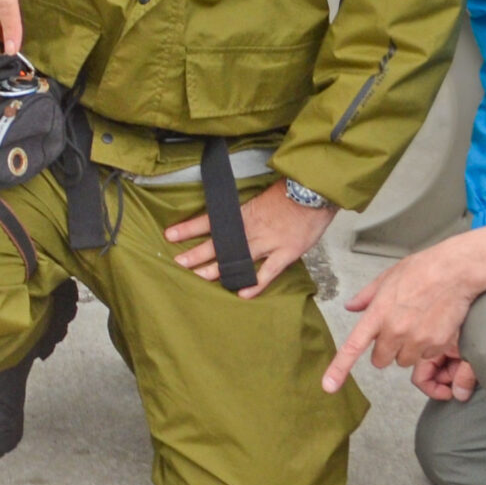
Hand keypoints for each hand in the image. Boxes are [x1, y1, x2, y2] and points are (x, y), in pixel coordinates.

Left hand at [166, 181, 335, 298]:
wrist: (315, 191)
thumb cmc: (290, 191)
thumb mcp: (263, 196)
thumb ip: (247, 210)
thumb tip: (231, 219)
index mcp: (244, 213)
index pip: (211, 221)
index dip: (189, 228)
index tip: (170, 234)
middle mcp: (252, 229)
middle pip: (219, 244)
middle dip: (196, 254)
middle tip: (178, 263)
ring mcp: (269, 242)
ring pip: (238, 259)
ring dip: (217, 269)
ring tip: (199, 278)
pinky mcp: (286, 252)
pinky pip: (268, 271)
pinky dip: (256, 283)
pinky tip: (242, 293)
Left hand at [320, 224, 485, 393]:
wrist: (456, 271)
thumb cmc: (421, 269)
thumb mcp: (387, 278)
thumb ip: (367, 297)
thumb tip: (351, 307)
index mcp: (378, 314)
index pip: (353, 347)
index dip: (339, 369)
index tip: (329, 386)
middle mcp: (395, 330)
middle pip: (381, 360)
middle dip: (386, 350)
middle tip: (398, 330)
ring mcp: (417, 339)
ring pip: (404, 361)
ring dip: (407, 350)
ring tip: (418, 325)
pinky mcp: (437, 344)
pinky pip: (426, 357)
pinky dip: (428, 348)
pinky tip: (433, 326)